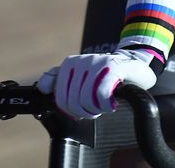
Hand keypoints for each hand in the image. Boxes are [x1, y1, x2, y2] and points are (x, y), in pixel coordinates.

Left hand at [37, 49, 158, 118]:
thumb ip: (59, 80)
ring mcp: (95, 63)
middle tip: (96, 108)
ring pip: (85, 100)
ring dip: (97, 109)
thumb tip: (42, 87)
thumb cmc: (104, 75)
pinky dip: (106, 105)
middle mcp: (80, 61)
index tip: (83, 108)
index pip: (60, 98)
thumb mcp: (79, 76)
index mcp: (69, 64)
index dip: (72, 110)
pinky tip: (112, 103)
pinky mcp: (111, 67)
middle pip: (73, 102)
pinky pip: (100, 95)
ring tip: (104, 104)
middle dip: (86, 112)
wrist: (133, 65)